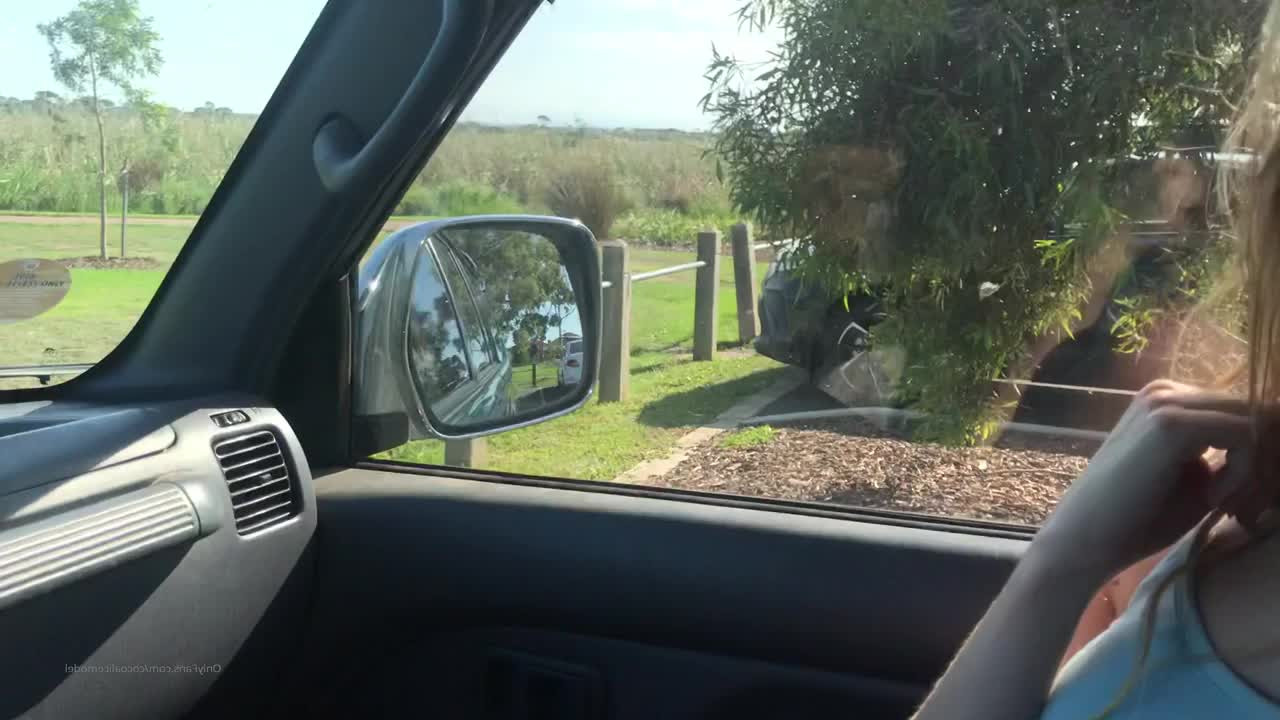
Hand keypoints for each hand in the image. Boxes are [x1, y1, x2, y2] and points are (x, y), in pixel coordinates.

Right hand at [1031, 380, 1255, 583]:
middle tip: (1242, 505)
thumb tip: (1274, 443)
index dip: (1260, 452)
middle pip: (1254, 410)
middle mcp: (1166, 391)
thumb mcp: (1198, 479)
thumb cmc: (1138, 518)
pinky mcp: (1171, 424)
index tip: (1244, 498)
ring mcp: (1166, 402)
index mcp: (1168, 399)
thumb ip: (1233, 455)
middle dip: (1264, 458)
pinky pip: (1244, 435)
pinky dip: (1244, 472)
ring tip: (1227, 503)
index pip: (1243, 409)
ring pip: (1254, 420)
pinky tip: (1214, 499)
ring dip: (1256, 466)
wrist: (1087, 539)